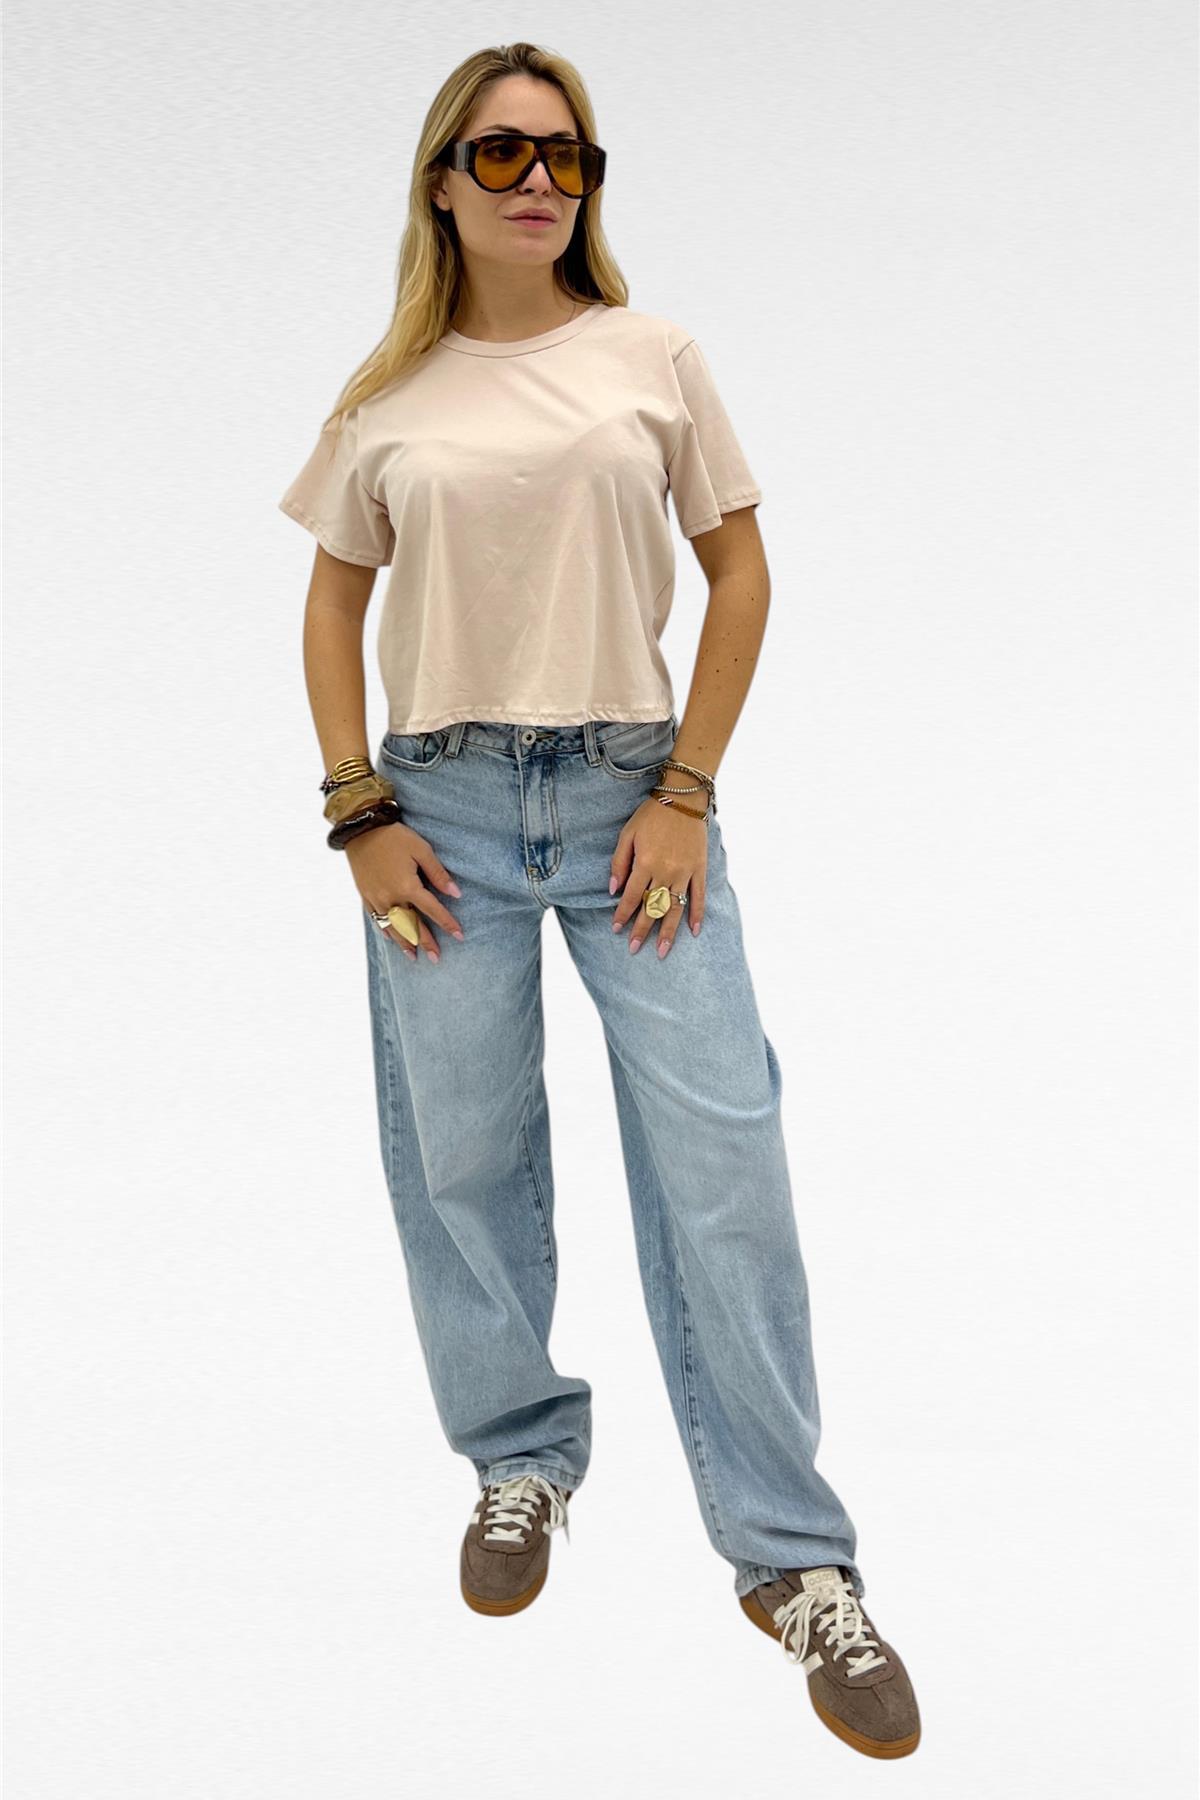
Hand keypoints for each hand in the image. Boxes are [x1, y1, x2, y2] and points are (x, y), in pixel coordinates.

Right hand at [347, 820, 463, 963]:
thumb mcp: (421, 850)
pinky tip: (392, 938)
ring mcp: (376, 898)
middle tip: (436, 958)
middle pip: (412, 925)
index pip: (432, 910)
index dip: (447, 923)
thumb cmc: (395, 837)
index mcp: (407, 886)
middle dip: (426, 942)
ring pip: (393, 927)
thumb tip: (455, 893)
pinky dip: (386, 930)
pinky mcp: (365, 895)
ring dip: (404, 943)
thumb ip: (438, 874)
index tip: (459, 936)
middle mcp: (391, 897)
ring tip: (414, 956)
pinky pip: (376, 918)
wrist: (361, 828)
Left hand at [609, 796, 706, 956]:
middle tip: (634, 949)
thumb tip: (612, 890)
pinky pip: (698, 896)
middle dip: (642, 930)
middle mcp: (665, 871)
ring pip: (674, 908)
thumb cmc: (651, 815)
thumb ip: (619, 863)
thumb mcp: (627, 834)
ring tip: (662, 951)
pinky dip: (697, 915)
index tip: (616, 929)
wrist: (683, 798)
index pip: (632, 897)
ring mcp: (684, 872)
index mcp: (645, 863)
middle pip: (652, 908)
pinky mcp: (699, 869)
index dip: (622, 914)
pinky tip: (693, 931)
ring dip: (667, 932)